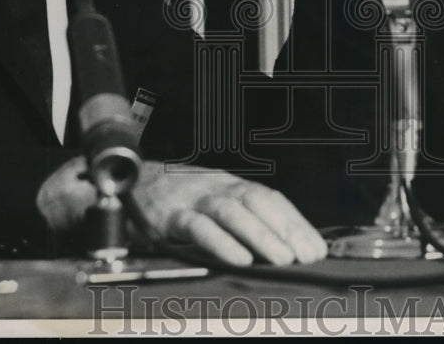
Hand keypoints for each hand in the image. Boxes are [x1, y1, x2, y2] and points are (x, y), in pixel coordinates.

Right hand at [37, 157, 327, 266]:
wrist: (128, 184)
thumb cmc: (177, 200)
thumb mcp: (212, 203)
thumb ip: (242, 220)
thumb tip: (285, 247)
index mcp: (231, 185)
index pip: (271, 199)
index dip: (296, 222)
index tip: (316, 248)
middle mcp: (216, 187)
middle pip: (257, 202)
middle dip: (286, 229)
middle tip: (306, 255)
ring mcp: (193, 198)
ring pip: (232, 211)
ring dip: (260, 235)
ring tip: (281, 258)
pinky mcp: (170, 215)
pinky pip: (198, 227)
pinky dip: (220, 242)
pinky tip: (239, 258)